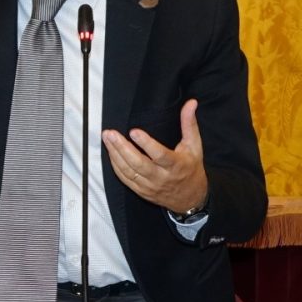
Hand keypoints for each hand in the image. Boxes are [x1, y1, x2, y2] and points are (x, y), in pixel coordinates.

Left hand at [102, 99, 208, 213]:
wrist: (190, 198)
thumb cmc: (191, 168)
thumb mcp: (194, 146)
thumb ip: (189, 124)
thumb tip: (191, 103)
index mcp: (176, 165)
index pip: (159, 155)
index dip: (146, 143)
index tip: (133, 131)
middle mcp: (161, 177)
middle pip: (139, 164)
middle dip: (122, 148)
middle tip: (110, 134)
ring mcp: (150, 186)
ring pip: (128, 172)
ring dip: (115, 155)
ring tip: (107, 139)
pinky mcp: (141, 191)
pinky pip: (125, 179)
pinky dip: (116, 166)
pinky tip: (111, 153)